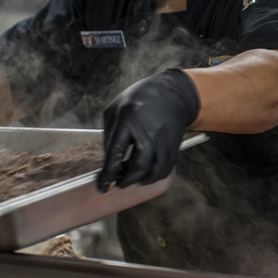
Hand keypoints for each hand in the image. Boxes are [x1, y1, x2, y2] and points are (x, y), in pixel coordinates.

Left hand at [96, 69, 199, 192]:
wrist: (173, 92)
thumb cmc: (140, 98)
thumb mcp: (116, 108)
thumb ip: (109, 134)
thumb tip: (109, 160)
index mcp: (129, 119)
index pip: (116, 152)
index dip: (108, 172)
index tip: (102, 185)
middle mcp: (149, 132)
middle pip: (139, 166)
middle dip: (126, 180)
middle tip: (118, 183)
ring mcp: (164, 140)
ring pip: (155, 171)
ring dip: (142, 181)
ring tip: (132, 179)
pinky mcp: (174, 146)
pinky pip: (166, 168)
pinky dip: (155, 176)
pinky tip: (146, 174)